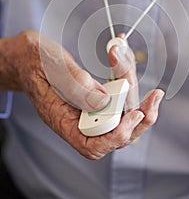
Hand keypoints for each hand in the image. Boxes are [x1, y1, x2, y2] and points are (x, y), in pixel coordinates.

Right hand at [0, 30, 163, 158]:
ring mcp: (85, 105)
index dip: (117, 135)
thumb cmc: (30, 60)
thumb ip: (75, 85)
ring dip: (132, 88)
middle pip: (115, 130)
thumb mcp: (50, 67)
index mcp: (61, 119)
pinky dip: (123, 73)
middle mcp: (76, 117)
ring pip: (119, 110)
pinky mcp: (92, 92)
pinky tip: (121, 53)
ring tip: (129, 61)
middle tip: (155, 95)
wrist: (23, 55)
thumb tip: (103, 101)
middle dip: (139, 113)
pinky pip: (114, 91)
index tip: (134, 115)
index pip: (92, 145)